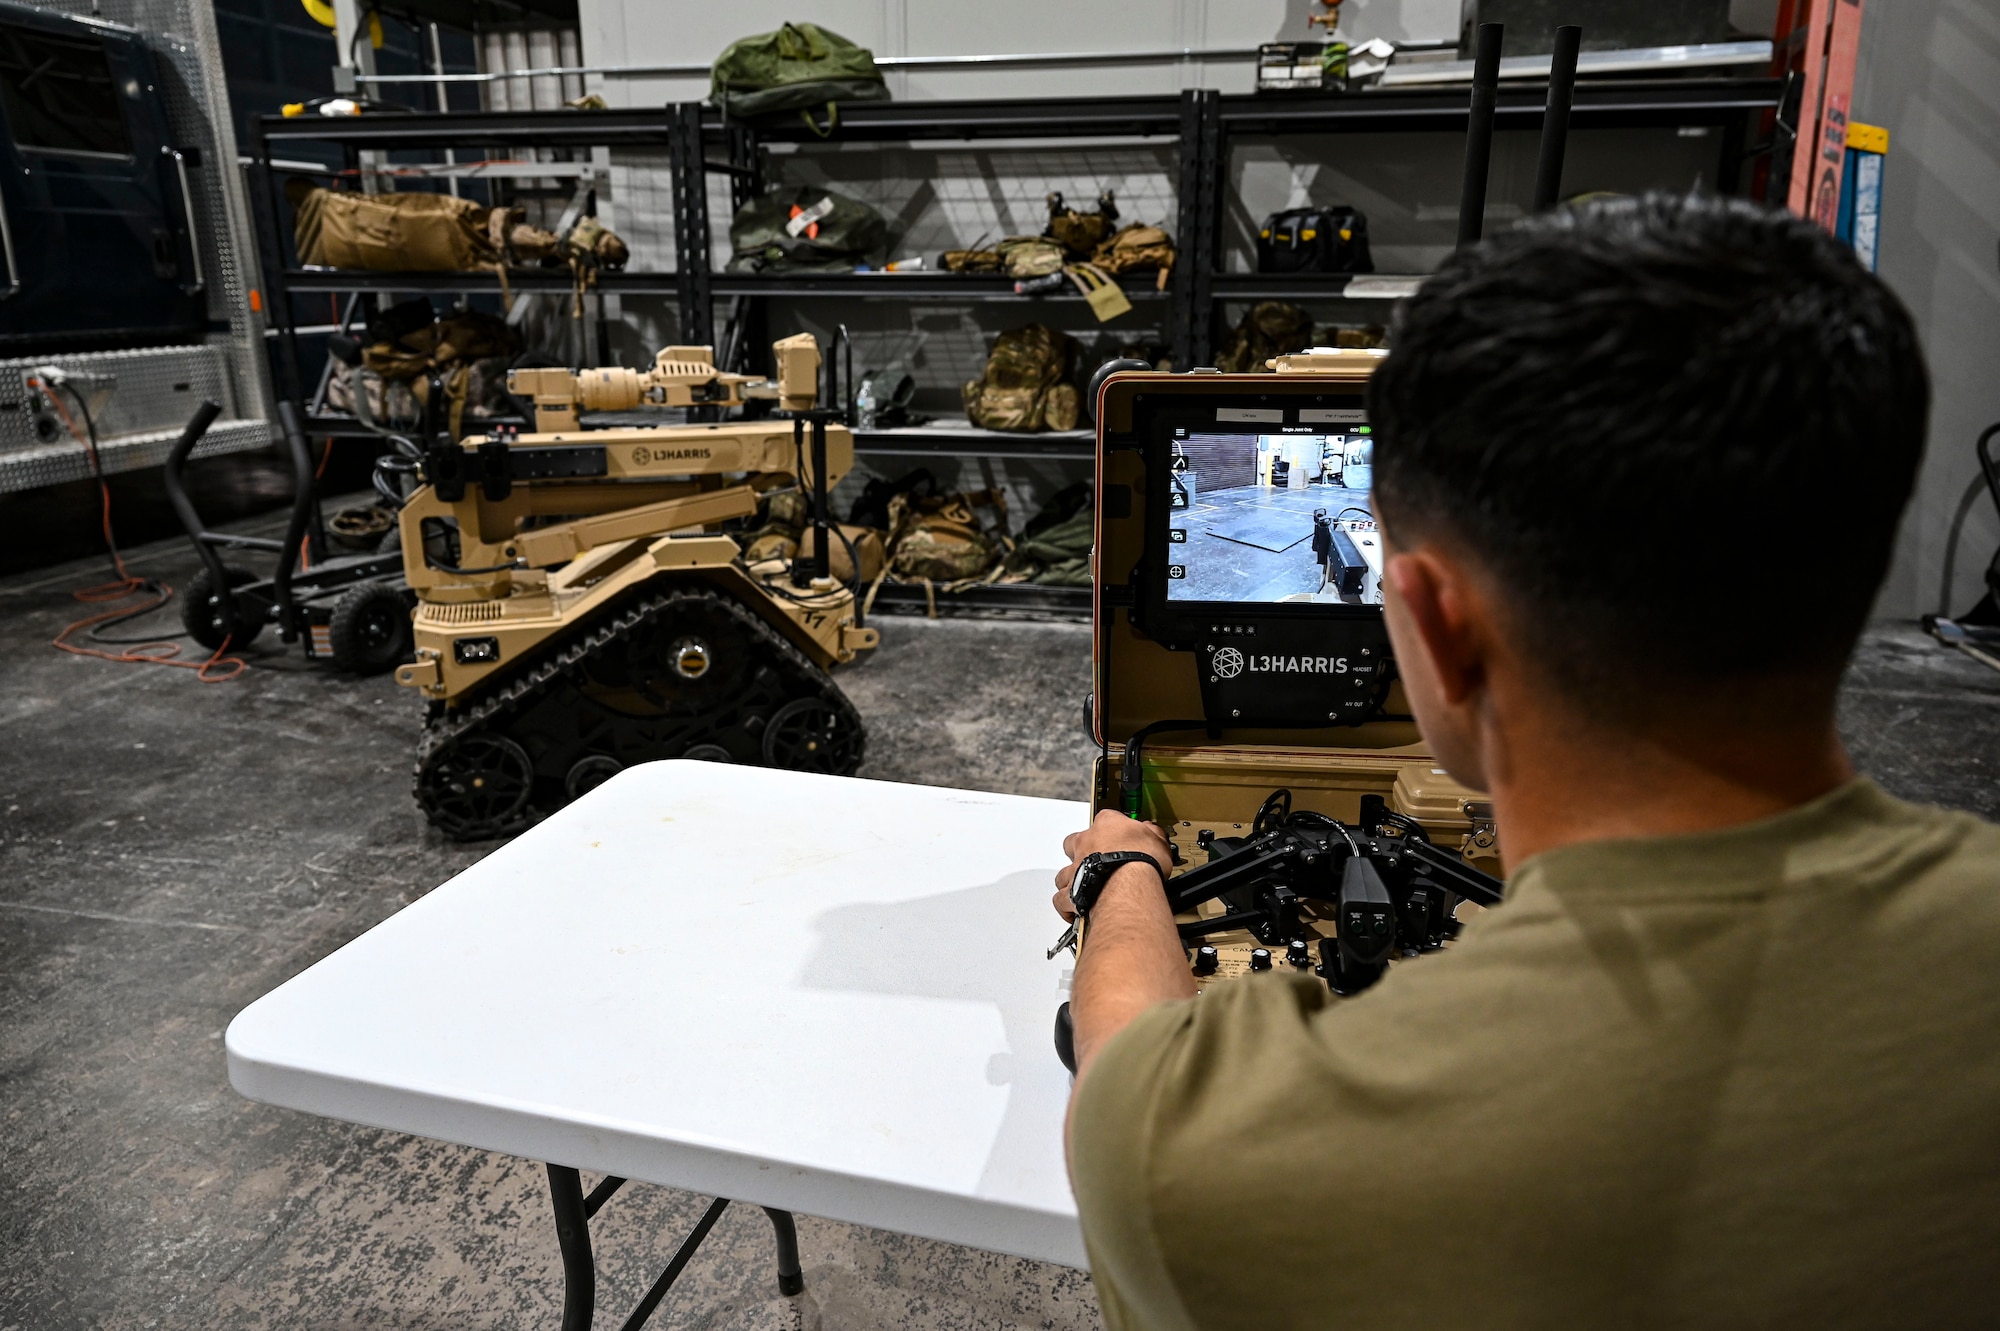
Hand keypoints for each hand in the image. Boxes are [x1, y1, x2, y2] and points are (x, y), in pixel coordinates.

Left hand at [1052, 809, 1174, 920]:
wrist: (1129, 883)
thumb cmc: (1141, 860)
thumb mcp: (1157, 840)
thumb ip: (1152, 833)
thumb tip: (1153, 831)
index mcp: (1106, 825)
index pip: (1105, 820)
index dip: (1111, 831)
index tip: (1119, 838)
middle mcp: (1086, 844)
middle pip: (1073, 843)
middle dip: (1080, 852)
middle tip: (1095, 861)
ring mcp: (1076, 868)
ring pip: (1063, 873)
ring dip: (1070, 880)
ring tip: (1082, 888)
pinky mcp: (1071, 892)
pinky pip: (1061, 900)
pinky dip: (1065, 906)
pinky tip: (1073, 911)